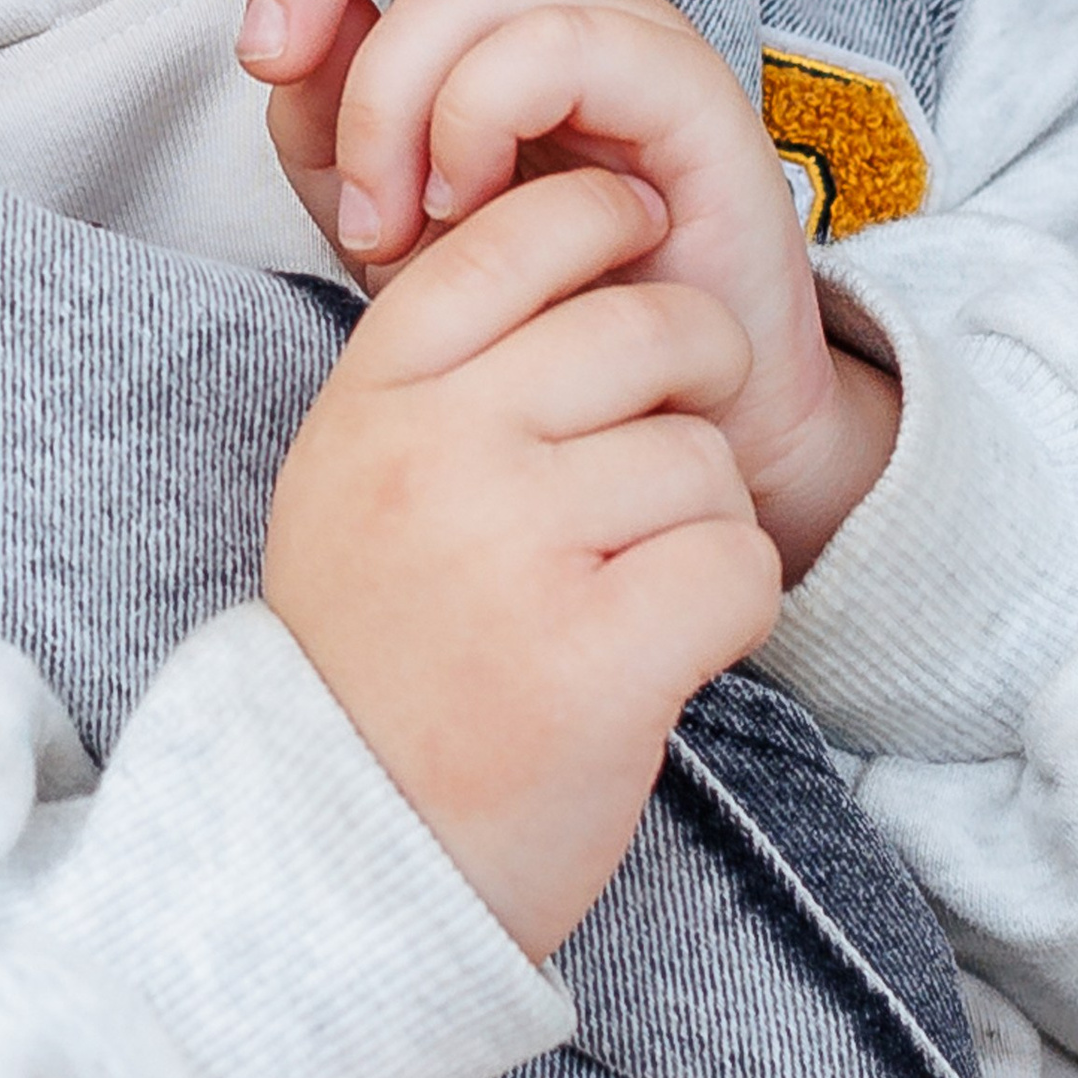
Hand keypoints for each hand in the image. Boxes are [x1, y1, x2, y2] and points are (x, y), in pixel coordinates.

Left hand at [240, 0, 898, 577]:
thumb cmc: (526, 303)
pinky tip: (465, 204)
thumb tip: (289, 38)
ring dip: (387, 106)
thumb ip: (324, 111)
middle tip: (271, 71)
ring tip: (390, 218)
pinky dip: (468, 126)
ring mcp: (623, 24)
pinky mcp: (677, 86)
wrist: (666, 415)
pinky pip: (541, 47)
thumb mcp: (379, 204)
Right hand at [262, 166, 781, 956]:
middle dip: (695, 383)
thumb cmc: (375, 657)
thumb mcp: (357, 476)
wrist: (336, 857)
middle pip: (647, 330)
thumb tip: (589, 230)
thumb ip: (449, 368)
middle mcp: (434, 454)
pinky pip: (741, 567)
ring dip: (702, 525)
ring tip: (629, 594)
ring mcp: (511, 551)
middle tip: (666, 461)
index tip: (638, 250)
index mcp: (373, 398)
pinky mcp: (594, 659)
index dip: (603, 220)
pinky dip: (733, 613)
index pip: (516, 234)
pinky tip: (668, 653)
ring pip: (704, 461)